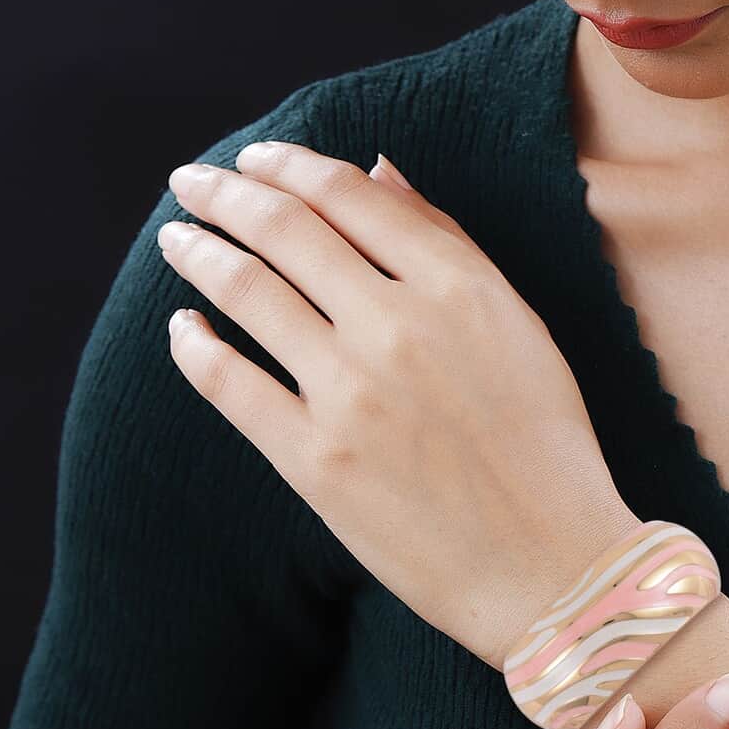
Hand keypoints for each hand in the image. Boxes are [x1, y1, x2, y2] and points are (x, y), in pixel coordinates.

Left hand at [158, 142, 640, 668]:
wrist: (550, 568)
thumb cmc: (550, 450)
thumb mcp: (521, 330)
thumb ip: (451, 246)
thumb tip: (379, 171)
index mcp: (459, 287)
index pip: (347, 195)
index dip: (287, 164)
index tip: (254, 160)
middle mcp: (398, 326)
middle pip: (284, 229)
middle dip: (223, 192)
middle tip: (191, 184)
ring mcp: (351, 394)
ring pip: (246, 292)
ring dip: (198, 253)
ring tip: (177, 240)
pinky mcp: (317, 461)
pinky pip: (229, 384)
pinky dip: (194, 345)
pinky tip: (184, 328)